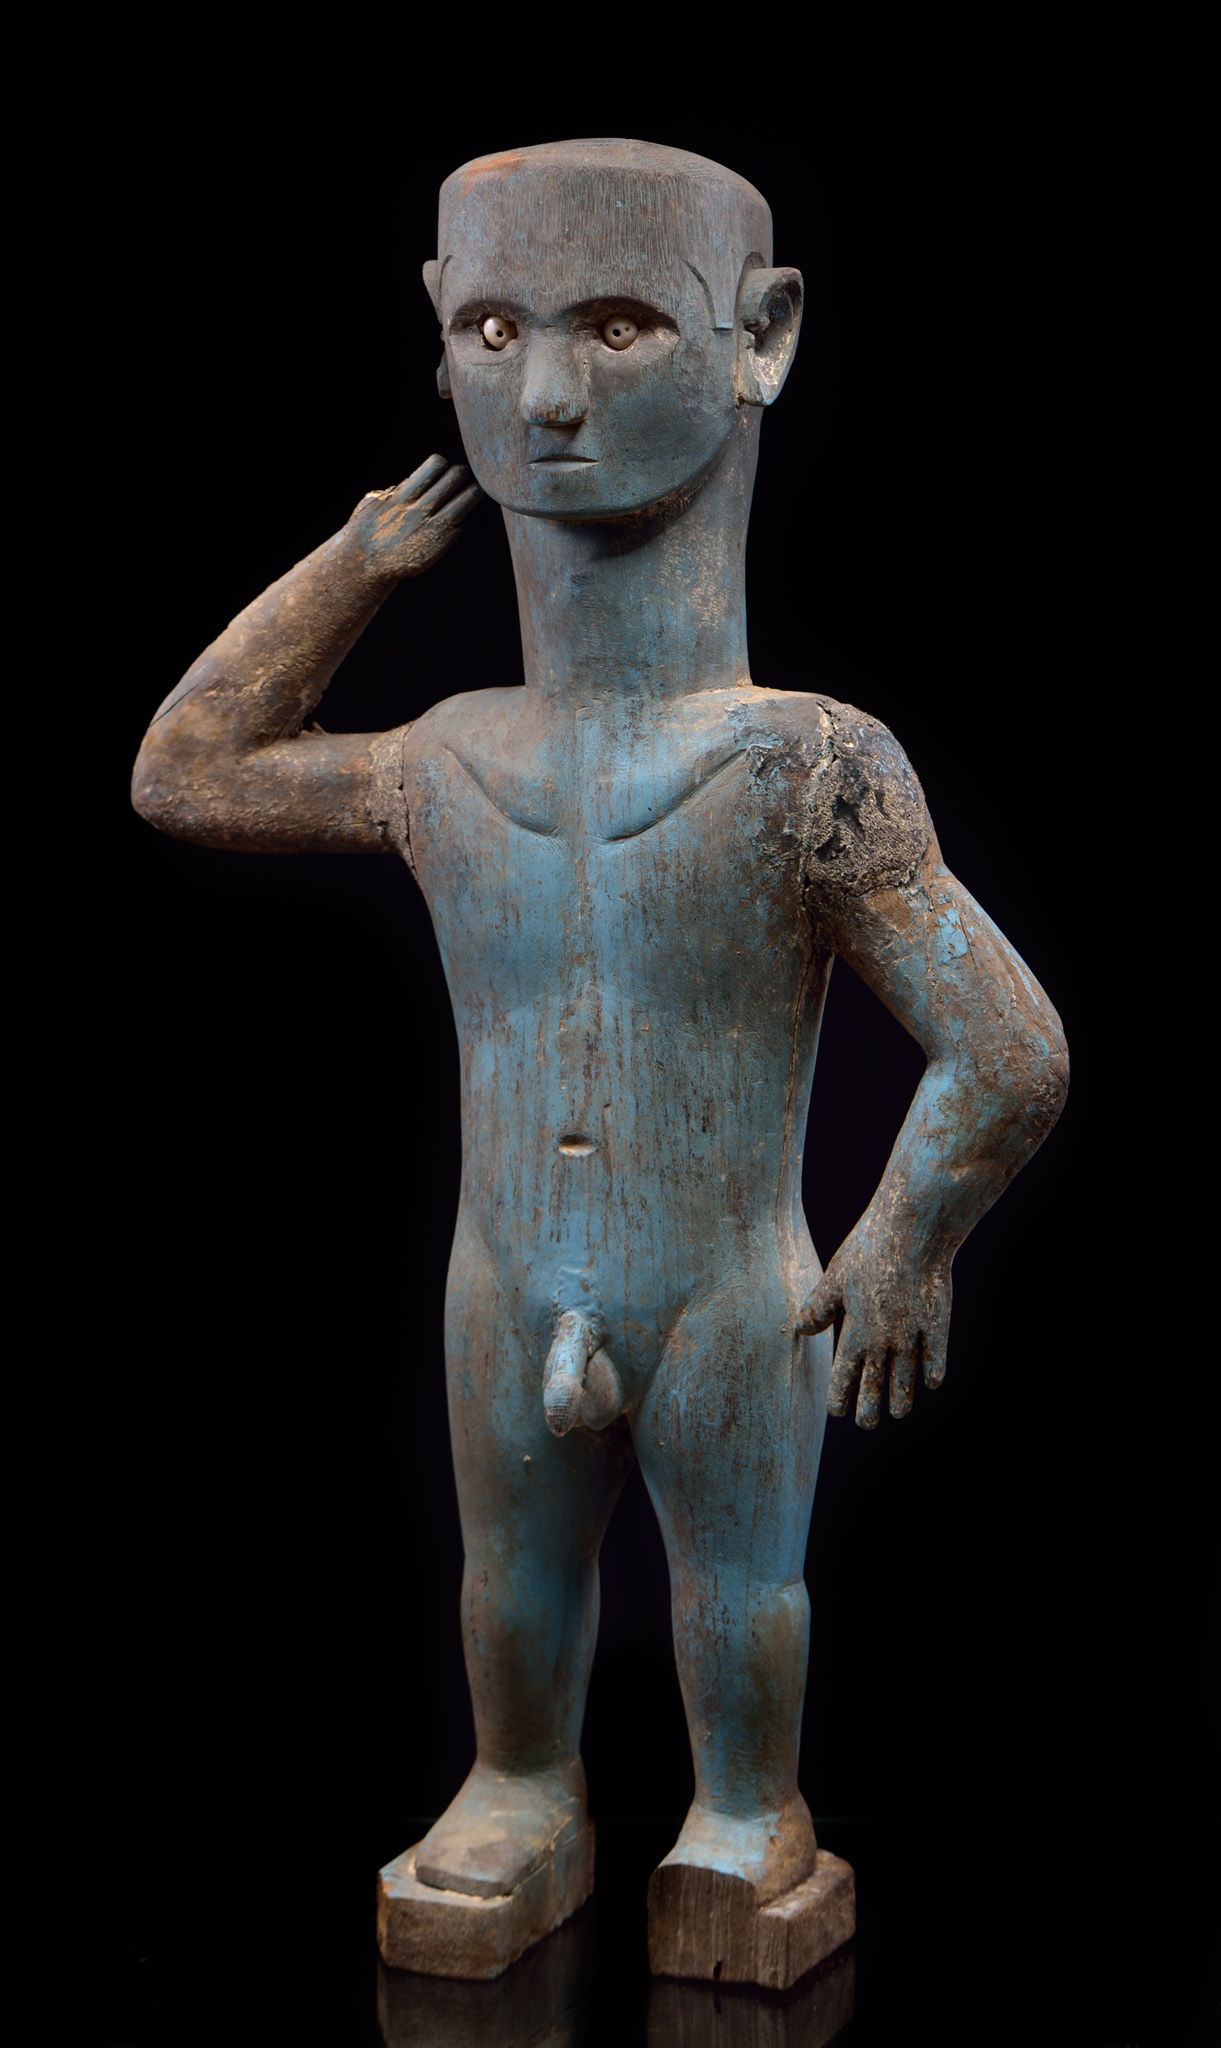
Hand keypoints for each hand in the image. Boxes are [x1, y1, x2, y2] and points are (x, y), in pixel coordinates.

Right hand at [348, 454, 480, 579]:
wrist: (365, 564)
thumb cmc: (367, 529)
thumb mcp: (373, 502)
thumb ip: (396, 490)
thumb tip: (413, 479)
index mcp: (403, 496)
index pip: (436, 465)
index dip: (441, 465)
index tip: (439, 471)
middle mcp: (420, 510)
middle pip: (455, 478)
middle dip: (460, 474)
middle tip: (460, 478)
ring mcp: (433, 529)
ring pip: (466, 500)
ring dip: (471, 493)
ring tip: (470, 492)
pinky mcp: (440, 546)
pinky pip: (460, 525)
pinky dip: (459, 520)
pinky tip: (452, 520)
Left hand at [796, 1230, 951, 1428]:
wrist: (913, 1232)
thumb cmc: (867, 1250)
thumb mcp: (834, 1278)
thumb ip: (819, 1308)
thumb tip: (802, 1331)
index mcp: (857, 1332)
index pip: (845, 1375)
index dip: (841, 1395)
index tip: (837, 1411)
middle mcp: (885, 1341)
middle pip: (877, 1384)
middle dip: (870, 1408)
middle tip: (866, 1425)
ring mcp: (914, 1334)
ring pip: (907, 1376)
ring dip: (902, 1396)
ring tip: (898, 1413)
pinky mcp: (937, 1322)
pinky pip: (935, 1356)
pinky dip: (932, 1371)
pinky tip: (930, 1382)